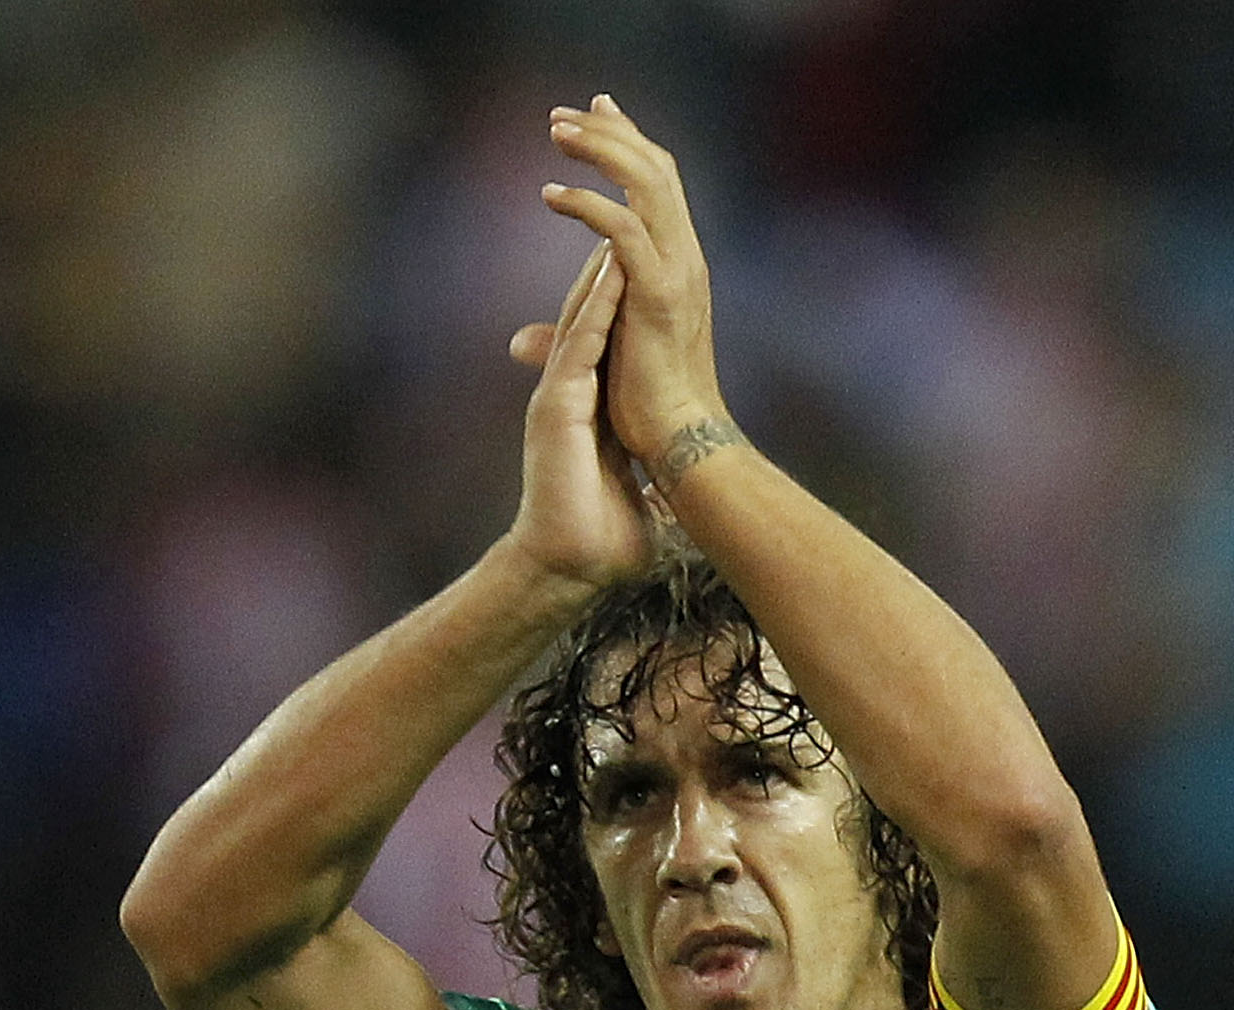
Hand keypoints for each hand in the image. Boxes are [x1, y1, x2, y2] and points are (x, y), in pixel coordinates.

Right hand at [506, 235, 653, 589]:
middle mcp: (566, 393)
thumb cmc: (599, 546)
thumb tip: (676, 492)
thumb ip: (646, 480)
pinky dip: (596, 304)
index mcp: (583, 410)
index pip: (602, 342)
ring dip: (600, 269)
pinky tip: (613, 266)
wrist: (566, 570)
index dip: (618, 298)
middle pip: (584, 315)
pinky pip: (579, 343)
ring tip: (619, 220)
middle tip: (621, 215)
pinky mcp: (557, 407)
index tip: (641, 259)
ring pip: (579, 318)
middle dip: (602, 265)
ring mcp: (557, 397)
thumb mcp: (633, 497)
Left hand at [540, 97, 730, 483]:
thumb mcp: (602, 356)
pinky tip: (551, 197)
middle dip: (610, 131)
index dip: (629, 142)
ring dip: (598, 151)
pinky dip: (587, 205)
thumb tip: (518, 342)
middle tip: (561, 117)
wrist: (679, 442)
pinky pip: (622, 229)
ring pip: (644, 181)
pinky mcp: (658, 294)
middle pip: (654, 166)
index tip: (596, 112)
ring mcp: (676, 271)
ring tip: (555, 134)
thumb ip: (566, 334)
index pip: (659, 182)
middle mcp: (684, 256)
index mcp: (678, 262)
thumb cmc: (646, 409)